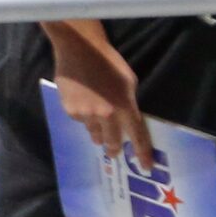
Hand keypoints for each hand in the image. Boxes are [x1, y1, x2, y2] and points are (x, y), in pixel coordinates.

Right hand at [49, 27, 151, 170]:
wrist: (79, 49)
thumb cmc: (109, 62)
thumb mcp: (129, 82)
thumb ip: (128, 103)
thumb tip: (125, 118)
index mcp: (125, 107)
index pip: (137, 137)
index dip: (142, 154)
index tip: (146, 167)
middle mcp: (106, 115)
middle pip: (112, 142)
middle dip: (114, 148)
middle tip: (115, 151)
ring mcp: (86, 114)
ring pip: (93, 133)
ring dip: (98, 131)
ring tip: (97, 120)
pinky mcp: (70, 110)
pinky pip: (80, 121)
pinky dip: (83, 117)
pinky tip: (82, 103)